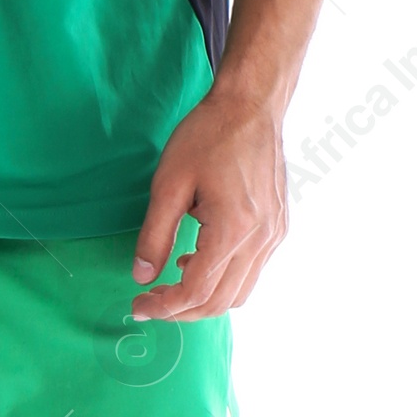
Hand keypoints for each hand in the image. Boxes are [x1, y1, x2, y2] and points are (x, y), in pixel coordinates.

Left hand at [130, 84, 287, 320]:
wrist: (251, 106)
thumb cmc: (208, 136)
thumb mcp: (168, 184)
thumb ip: (154, 235)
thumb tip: (142, 277)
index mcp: (232, 230)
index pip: (196, 291)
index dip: (164, 307)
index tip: (138, 305)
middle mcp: (261, 239)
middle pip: (220, 302)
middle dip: (182, 310)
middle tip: (150, 301)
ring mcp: (274, 234)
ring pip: (240, 293)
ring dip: (204, 298)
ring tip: (172, 280)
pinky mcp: (278, 227)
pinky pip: (253, 271)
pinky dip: (224, 279)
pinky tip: (198, 258)